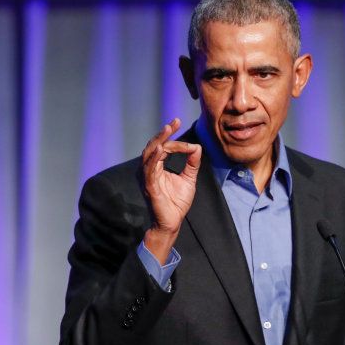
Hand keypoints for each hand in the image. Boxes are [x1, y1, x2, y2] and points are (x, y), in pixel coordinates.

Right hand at [141, 118, 200, 263]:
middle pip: (153, 146)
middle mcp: (149, 170)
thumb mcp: (189, 179)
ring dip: (158, 141)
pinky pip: (149, 170)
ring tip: (167, 129)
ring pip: (149, 154)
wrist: (172, 223)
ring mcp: (147, 178)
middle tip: (174, 122)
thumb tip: (197, 147)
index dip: (175, 140)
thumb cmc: (177, 203)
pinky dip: (154, 158)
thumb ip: (192, 163)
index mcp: (157, 167)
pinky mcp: (149, 187)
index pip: (164, 148)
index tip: (189, 139)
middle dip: (164, 133)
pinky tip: (161, 149)